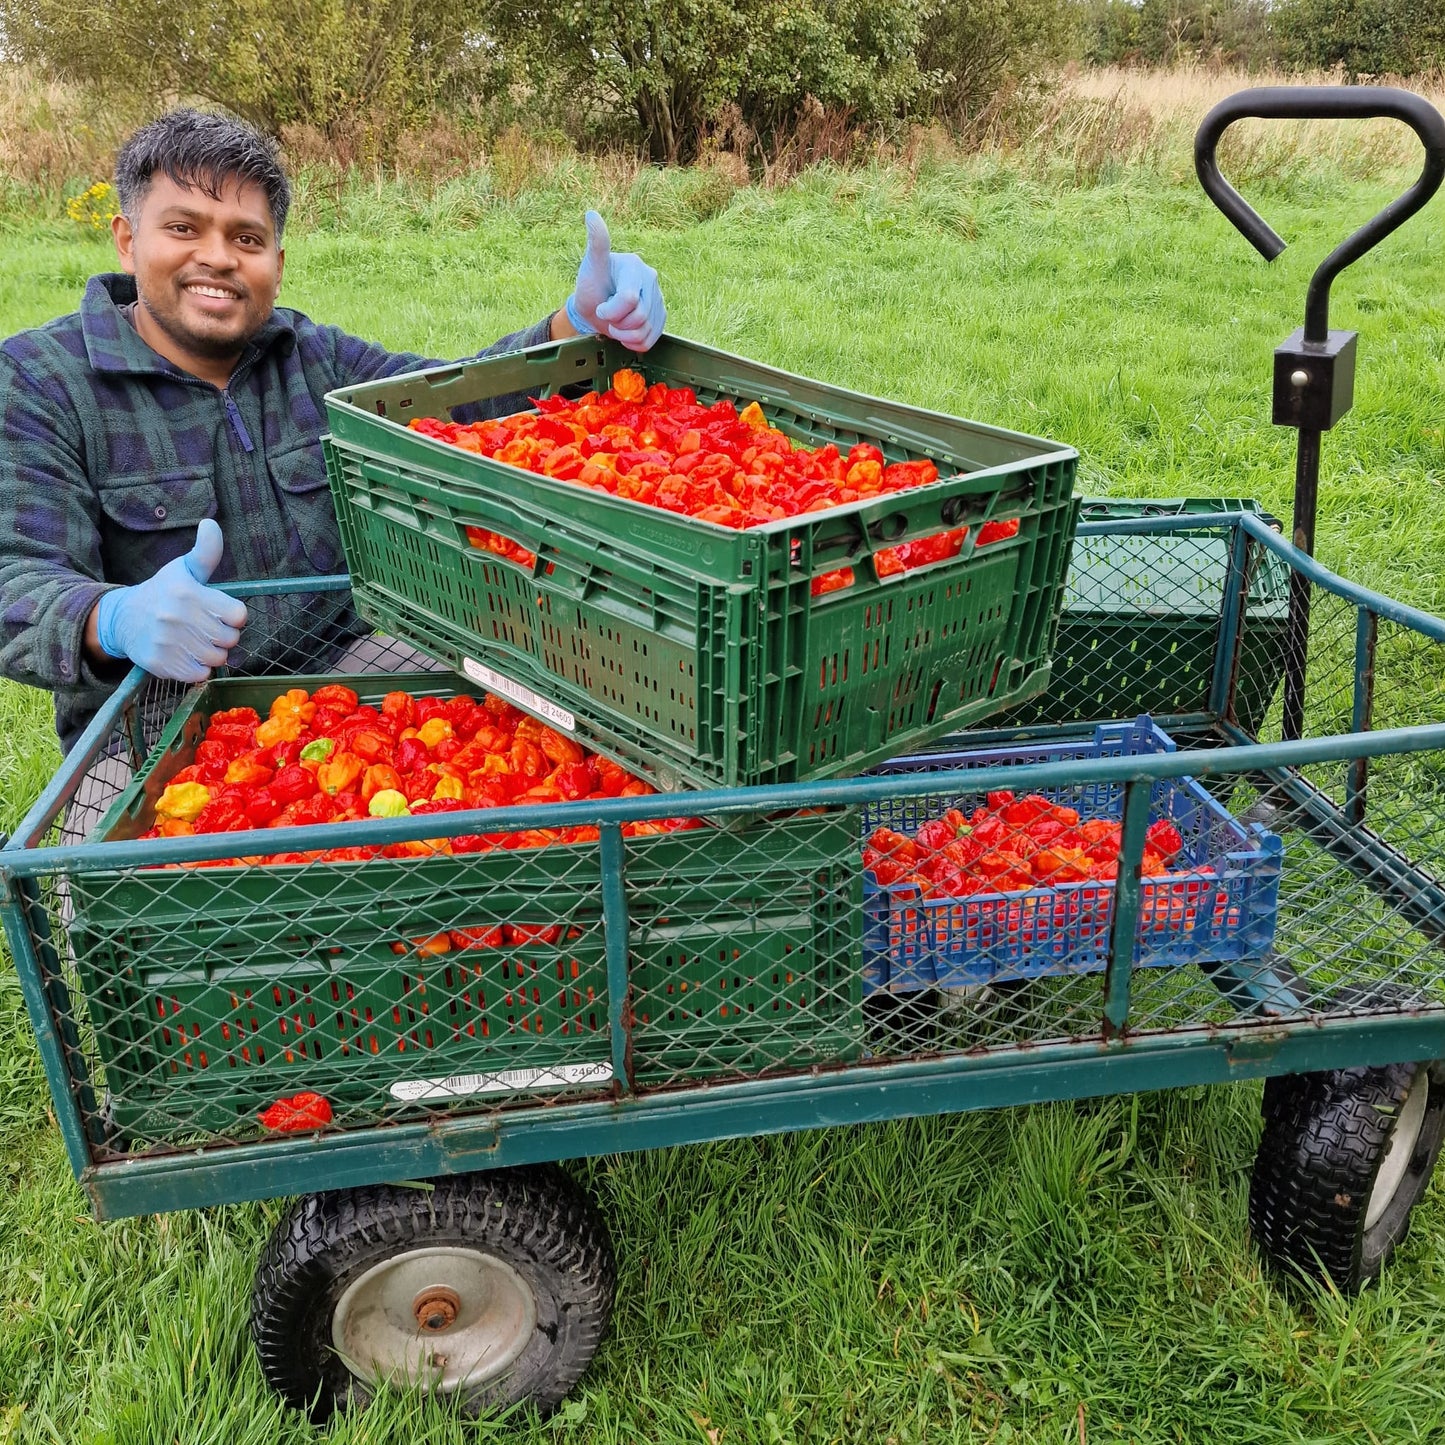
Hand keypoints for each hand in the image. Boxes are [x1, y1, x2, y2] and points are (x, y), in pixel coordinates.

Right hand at [94, 519, 247, 681]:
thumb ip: (205, 552)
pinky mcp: (161, 663)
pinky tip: (185, 654)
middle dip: (223, 636)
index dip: (233, 616)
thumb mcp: (184, 569)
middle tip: (206, 628)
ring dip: (212, 654)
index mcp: (188, 593)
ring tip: (196, 641)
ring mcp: (168, 642)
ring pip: (217, 659)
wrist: (123, 618)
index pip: (238, 615)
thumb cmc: (163, 592)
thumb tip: (211, 524)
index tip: (219, 612)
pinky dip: (197, 669)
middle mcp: (177, 617)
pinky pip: (199, 675)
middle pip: (230, 640)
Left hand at [565, 210, 665, 351]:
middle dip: (617, 324)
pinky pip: (652, 339)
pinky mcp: (661, 315)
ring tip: (616, 324)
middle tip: (607, 316)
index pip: (629, 299)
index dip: (611, 311)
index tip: (600, 307)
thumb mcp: (590, 267)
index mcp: (635, 266)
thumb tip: (591, 214)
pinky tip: (626, 333)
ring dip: (625, 335)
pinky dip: (635, 342)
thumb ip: (596, 244)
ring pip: (645, 331)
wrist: (596, 310)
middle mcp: (651, 279)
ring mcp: (658, 298)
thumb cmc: (591, 288)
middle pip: (638, 317)